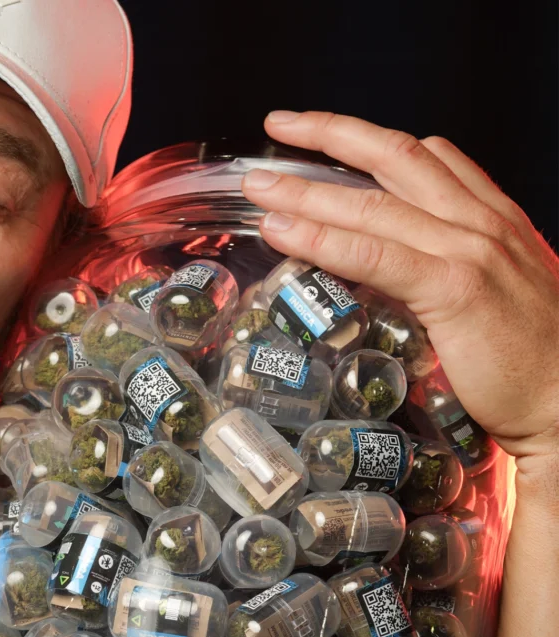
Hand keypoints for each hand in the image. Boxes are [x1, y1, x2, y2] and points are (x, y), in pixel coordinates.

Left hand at [239, 111, 558, 469]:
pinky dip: (321, 240)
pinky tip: (283, 233)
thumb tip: (380, 260)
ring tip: (260, 187)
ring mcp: (468, 251)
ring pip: (372, 205)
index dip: (363, 136)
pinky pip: (374, 255)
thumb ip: (444, 262)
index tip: (318, 129)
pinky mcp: (454, 288)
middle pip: (392, 157)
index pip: (422, 154)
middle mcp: (480, 221)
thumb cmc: (528, 356)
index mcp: (490, 215)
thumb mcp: (490, 287)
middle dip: (327, 136)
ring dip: (306, 191)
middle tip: (278, 127)